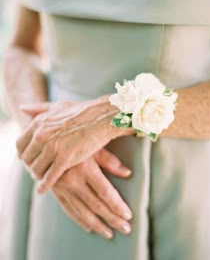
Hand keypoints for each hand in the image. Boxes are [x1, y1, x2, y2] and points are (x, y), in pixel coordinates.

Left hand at [16, 97, 133, 192]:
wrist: (103, 117)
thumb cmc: (84, 110)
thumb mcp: (58, 105)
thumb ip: (39, 108)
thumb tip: (23, 109)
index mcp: (39, 123)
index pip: (20, 145)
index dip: (24, 154)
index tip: (30, 159)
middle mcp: (41, 135)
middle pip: (27, 159)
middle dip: (30, 165)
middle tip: (36, 170)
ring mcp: (52, 147)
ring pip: (36, 169)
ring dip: (38, 175)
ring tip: (42, 179)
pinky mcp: (65, 159)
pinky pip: (49, 177)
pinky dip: (45, 185)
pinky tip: (43, 189)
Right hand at [52, 148, 132, 238]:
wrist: (46, 142)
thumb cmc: (74, 140)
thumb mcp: (93, 147)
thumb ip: (110, 161)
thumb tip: (127, 173)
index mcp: (85, 169)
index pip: (105, 192)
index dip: (117, 205)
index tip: (128, 215)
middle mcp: (73, 181)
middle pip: (96, 205)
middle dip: (112, 219)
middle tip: (125, 228)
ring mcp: (63, 188)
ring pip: (82, 212)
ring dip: (97, 224)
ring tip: (109, 233)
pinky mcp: (55, 191)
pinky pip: (68, 209)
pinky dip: (79, 220)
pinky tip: (89, 227)